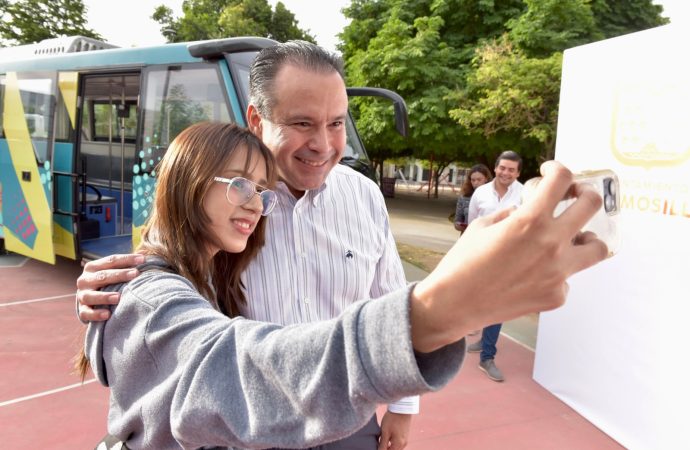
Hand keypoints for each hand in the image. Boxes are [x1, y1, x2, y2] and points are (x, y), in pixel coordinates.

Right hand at [76, 253, 144, 321]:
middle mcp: (85, 280)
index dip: (127, 259)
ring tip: (118, 298)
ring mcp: (82, 295)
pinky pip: (86, 313)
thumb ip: (125, 265)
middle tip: (135, 273)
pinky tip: (107, 314)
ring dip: (104, 296)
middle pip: (102, 276)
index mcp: (93, 267)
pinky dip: (96, 314)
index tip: (143, 259)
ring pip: (91, 296)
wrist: (88, 301)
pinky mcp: (82, 310)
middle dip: (119, 274)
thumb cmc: (105, 283)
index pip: (111, 260)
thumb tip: (145, 254)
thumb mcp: (111, 272)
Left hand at [378, 411, 410, 449]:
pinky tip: (386, 435)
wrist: (401, 408)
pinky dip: (391, 441)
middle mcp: (403, 444)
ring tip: (381, 438)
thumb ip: (382, 444)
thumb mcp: (385, 432)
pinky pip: (397, 442)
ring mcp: (405, 439)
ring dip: (388, 445)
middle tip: (378, 442)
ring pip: (394, 447)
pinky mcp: (405, 434)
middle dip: (385, 448)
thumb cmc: (392, 419)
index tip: (376, 445)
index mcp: (399, 444)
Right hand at [411, 161, 607, 351]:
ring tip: (573, 238)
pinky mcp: (556, 296)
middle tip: (574, 194)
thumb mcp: (481, 226)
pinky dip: (556, 272)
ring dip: (587, 237)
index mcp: (529, 220)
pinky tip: (536, 275)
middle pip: (591, 205)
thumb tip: (524, 211)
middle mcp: (551, 244)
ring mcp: (558, 273)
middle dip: (584, 192)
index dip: (557, 168)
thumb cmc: (462, 263)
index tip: (550, 171)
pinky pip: (568, 278)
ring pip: (597, 248)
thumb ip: (510, 214)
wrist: (454, 304)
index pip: (561, 179)